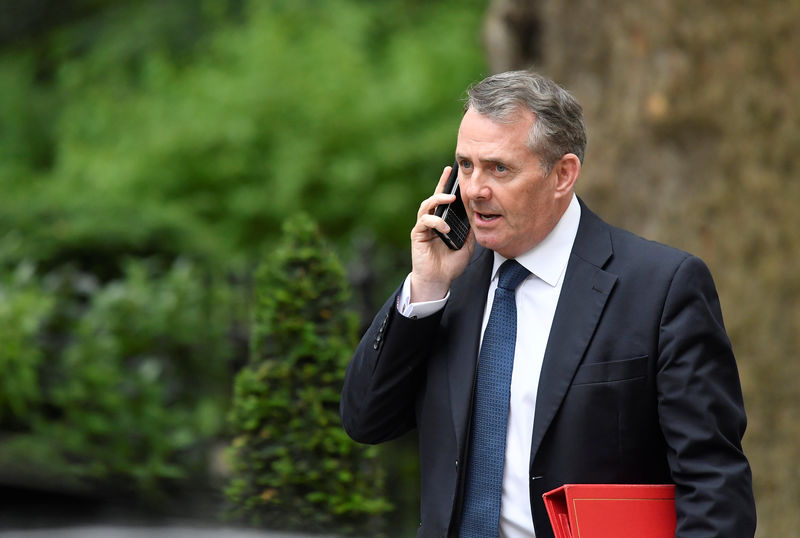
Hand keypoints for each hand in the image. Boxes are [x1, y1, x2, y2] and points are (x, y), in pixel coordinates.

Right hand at [409, 166, 475, 301]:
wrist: (438, 280)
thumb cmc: (451, 264)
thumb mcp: (467, 245)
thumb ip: (470, 230)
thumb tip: (477, 215)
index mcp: (443, 221)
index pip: (445, 200)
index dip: (448, 185)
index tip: (454, 172)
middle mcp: (432, 221)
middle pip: (434, 197)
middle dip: (441, 184)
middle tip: (449, 173)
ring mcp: (424, 227)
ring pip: (426, 206)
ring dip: (438, 200)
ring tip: (450, 199)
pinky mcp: (418, 235)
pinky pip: (424, 221)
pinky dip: (435, 221)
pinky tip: (445, 227)